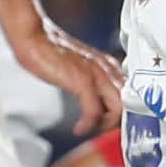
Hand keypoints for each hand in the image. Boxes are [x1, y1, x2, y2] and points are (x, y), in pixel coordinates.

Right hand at [17, 19, 121, 147]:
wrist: (34, 37)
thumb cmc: (51, 52)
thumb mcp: (79, 68)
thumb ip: (92, 81)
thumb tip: (96, 101)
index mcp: (109, 66)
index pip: (130, 94)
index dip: (122, 113)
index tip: (107, 123)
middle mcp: (108, 69)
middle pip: (129, 104)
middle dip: (115, 122)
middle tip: (98, 129)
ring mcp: (97, 74)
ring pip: (118, 109)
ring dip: (104, 126)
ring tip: (89, 128)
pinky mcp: (82, 81)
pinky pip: (94, 111)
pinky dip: (89, 125)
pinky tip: (78, 128)